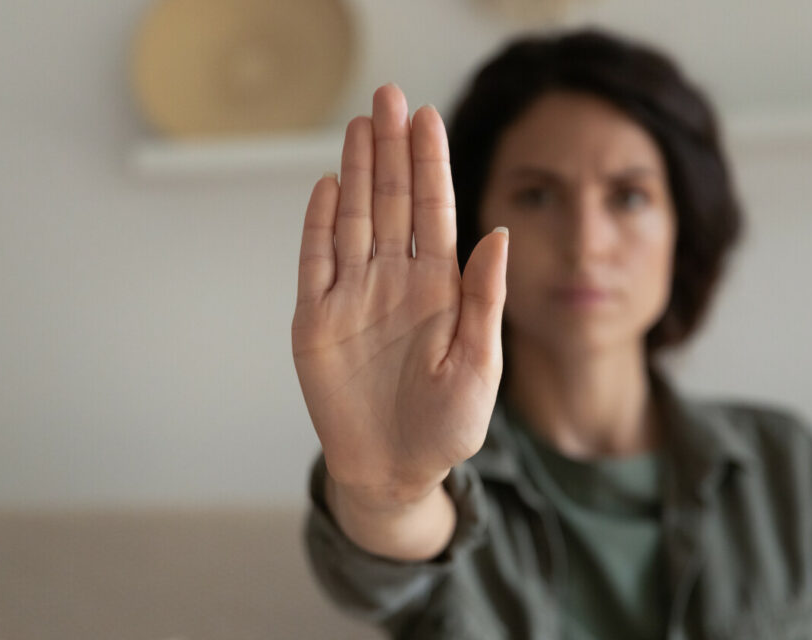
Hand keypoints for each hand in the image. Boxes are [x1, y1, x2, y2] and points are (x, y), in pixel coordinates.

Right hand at [292, 83, 507, 508]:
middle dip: (390, 149)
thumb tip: (497, 233)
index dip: (429, 165)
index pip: (433, 213)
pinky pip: (315, 260)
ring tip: (360, 124)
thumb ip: (485, 300)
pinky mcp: (314, 319)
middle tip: (388, 95)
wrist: (392, 470)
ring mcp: (352, 297)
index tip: (427, 117)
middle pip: (391, 203)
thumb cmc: (444, 427)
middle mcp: (394, 282)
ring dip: (355, 172)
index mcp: (438, 289)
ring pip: (353, 219)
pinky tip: (328, 185)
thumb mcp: (478, 366)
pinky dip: (318, 223)